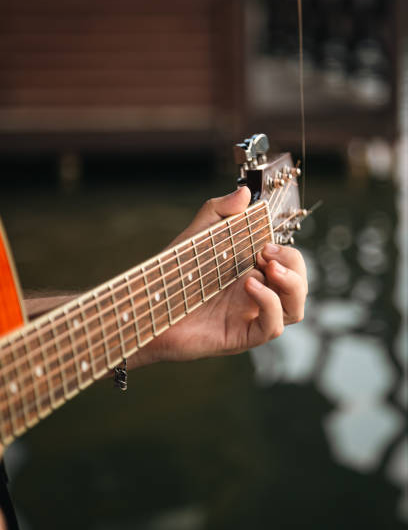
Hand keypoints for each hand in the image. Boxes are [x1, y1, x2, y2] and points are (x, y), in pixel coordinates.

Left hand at [130, 187, 307, 366]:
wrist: (147, 306)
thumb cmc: (171, 273)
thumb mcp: (197, 235)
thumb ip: (219, 211)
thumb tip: (245, 192)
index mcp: (251, 272)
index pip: (289, 264)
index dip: (287, 253)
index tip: (265, 243)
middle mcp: (256, 295)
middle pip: (299, 286)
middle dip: (295, 266)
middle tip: (268, 254)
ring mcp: (250, 316)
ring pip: (295, 309)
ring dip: (292, 286)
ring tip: (269, 268)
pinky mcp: (241, 336)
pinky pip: (272, 327)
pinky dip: (270, 304)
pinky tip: (250, 286)